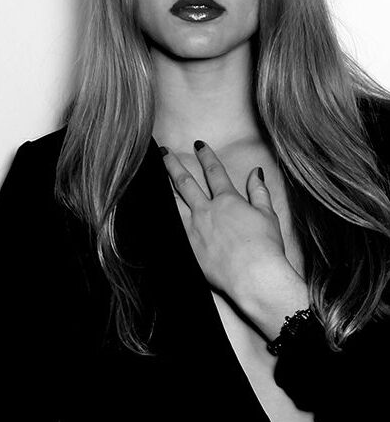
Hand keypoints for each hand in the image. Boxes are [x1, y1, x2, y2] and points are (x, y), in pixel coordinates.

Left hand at [160, 139, 288, 298]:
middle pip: (185, 182)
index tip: (198, 144)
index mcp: (228, 201)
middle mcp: (207, 211)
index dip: (206, 156)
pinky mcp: (187, 246)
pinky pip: (170, 226)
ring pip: (173, 202)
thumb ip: (259, 192)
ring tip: (154, 176)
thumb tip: (256, 172)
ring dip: (163, 186)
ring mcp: (193, 228)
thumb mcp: (268, 215)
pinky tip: (153, 209)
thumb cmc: (265, 248)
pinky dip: (162, 215)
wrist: (253, 277)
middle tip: (163, 152)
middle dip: (173, 165)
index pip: (214, 172)